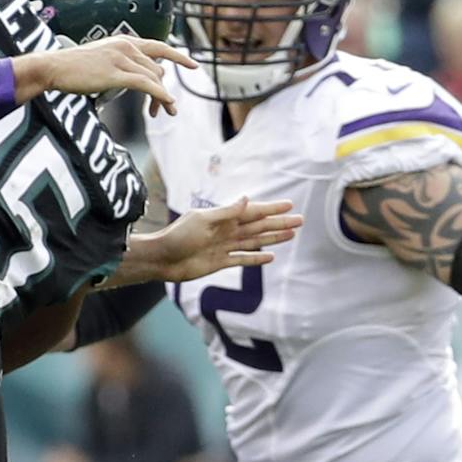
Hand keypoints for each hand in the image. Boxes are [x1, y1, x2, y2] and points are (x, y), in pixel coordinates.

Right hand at [18, 37, 197, 115]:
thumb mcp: (102, 61)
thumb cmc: (73, 69)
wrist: (54, 67)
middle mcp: (126, 46)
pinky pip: (145, 84)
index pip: (159, 47)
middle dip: (163, 90)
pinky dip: (159, 94)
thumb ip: (121, 65)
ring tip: (164, 113)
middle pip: (157, 69)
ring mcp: (121, 58)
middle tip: (164, 110)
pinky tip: (167, 102)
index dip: (179, 57)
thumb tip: (138, 77)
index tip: (194, 65)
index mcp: (124, 42)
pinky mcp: (115, 73)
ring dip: (162, 98)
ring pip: (153, 78)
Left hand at [132, 197, 300, 283]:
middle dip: (278, 223)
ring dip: (272, 238)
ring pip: (254, 242)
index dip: (271, 209)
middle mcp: (226, 231)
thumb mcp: (202, 220)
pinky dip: (256, 259)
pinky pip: (243, 259)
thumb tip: (247, 199)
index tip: (289, 205)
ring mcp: (224, 247)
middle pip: (258, 226)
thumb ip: (226, 212)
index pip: (253, 212)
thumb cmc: (178, 236)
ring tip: (291, 235)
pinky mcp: (220, 262)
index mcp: (223, 218)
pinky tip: (270, 256)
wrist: (162, 259)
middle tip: (299, 220)